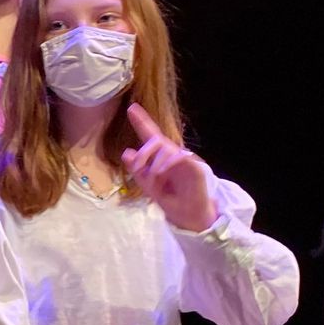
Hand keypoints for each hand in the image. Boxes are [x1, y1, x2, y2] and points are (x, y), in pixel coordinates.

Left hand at [122, 105, 216, 231]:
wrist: (189, 216)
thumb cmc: (171, 199)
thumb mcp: (149, 185)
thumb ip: (138, 170)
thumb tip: (127, 152)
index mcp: (161, 158)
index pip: (151, 136)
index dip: (142, 121)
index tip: (131, 108)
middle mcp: (173, 155)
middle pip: (156, 140)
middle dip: (143, 152)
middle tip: (137, 166)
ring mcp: (185, 159)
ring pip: (166, 148)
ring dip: (154, 161)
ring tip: (153, 175)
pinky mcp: (196, 167)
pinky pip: (181, 157)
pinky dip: (168, 162)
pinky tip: (162, 171)